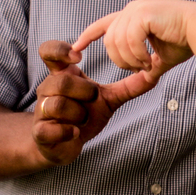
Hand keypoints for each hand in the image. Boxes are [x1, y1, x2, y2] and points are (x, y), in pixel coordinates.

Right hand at [32, 40, 156, 165]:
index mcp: (62, 76)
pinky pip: (50, 128)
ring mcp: (41, 111)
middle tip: (93, 98)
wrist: (62, 144)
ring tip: (83, 119)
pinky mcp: (39, 132)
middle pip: (61, 82)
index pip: (50, 51)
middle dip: (83, 92)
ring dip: (77, 114)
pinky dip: (68, 131)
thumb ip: (129, 86)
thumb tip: (155, 73)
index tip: (78, 56)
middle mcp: (48, 89)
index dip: (61, 50)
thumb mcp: (107, 99)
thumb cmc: (83, 115)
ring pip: (57, 104)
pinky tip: (75, 133)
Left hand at [74, 0, 195, 82]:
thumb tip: (145, 79)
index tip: (75, 49)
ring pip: (117, 41)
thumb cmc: (186, 41)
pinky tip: (149, 60)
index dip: (87, 36)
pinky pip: (130, 40)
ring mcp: (137, 9)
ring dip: (131, 59)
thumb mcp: (161, 56)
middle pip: (109, 40)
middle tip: (139, 69)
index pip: (102, 25)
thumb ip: (149, 64)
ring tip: (147, 66)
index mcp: (133, 15)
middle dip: (120, 60)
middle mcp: (131, 9)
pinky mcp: (144, 13)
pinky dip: (137, 54)